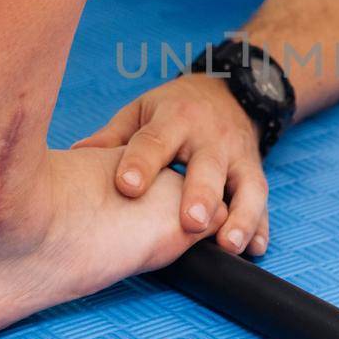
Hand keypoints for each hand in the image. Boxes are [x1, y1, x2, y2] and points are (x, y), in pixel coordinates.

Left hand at [74, 75, 271, 256]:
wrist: (229, 90)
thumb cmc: (175, 110)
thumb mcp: (142, 111)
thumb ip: (114, 137)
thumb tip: (76, 156)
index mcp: (175, 119)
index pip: (156, 140)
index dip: (142, 162)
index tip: (128, 186)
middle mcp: (210, 137)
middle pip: (207, 167)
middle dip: (201, 194)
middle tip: (191, 222)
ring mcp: (237, 156)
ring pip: (246, 186)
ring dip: (240, 216)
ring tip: (229, 244)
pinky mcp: (255, 172)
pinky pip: (262, 201)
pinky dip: (261, 225)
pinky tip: (256, 249)